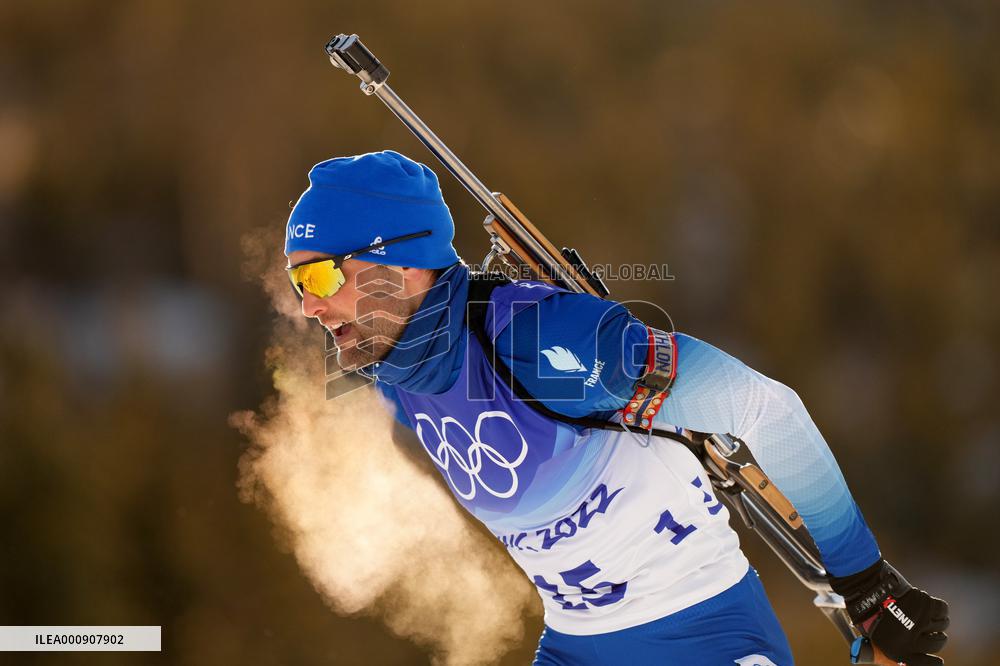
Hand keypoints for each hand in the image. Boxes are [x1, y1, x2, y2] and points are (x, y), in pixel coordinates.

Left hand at [830, 560, 949, 665]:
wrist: (865, 588)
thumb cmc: (867, 612)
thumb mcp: (874, 639)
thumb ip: (893, 650)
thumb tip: (905, 661)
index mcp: (897, 652)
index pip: (930, 664)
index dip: (934, 660)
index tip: (936, 658)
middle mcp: (911, 641)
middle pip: (938, 643)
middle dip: (935, 635)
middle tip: (925, 626)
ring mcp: (919, 623)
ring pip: (943, 624)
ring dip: (935, 618)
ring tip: (921, 612)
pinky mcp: (925, 605)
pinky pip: (942, 609)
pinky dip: (938, 606)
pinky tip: (926, 604)